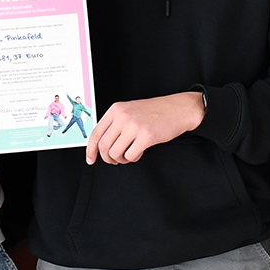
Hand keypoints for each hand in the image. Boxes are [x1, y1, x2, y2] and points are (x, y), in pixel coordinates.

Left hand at [85, 92, 203, 164]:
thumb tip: (102, 144)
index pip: (96, 133)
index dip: (91, 150)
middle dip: (108, 158)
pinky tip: (139, 152)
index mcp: (116, 109)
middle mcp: (122, 116)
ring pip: (115, 153)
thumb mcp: (130, 111)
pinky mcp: (146, 136)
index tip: (91, 159)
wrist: (178, 109)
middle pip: (104, 146)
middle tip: (115, 160)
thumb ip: (116, 123)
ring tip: (129, 155)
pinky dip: (133, 158)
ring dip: (121, 159)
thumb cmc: (156, 112)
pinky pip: (130, 156)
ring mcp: (134, 126)